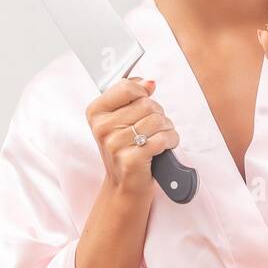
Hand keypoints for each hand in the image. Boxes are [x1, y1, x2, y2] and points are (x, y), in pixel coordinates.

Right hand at [85, 76, 178, 196]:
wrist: (125, 184)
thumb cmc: (127, 149)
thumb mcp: (122, 119)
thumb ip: (132, 96)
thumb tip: (148, 82)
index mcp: (96, 112)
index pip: (126, 87)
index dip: (142, 94)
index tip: (144, 103)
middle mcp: (102, 127)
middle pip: (147, 104)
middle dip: (158, 114)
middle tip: (153, 128)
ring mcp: (115, 144)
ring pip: (157, 120)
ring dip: (167, 129)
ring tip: (159, 138)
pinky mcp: (131, 159)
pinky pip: (162, 139)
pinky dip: (171, 141)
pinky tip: (165, 146)